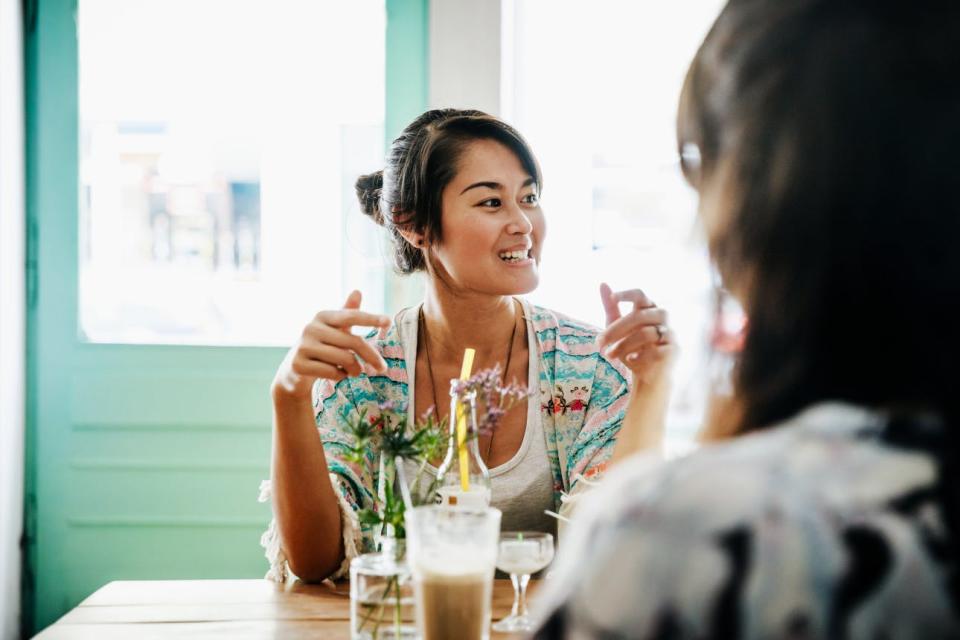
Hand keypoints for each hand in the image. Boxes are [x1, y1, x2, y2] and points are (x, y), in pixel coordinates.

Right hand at [272, 290, 390, 401]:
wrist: (295, 369)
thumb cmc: (322, 346)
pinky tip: (338, 375)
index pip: (351, 315)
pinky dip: (341, 376)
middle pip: (353, 342)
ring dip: (356, 369)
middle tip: (383, 368)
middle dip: (371, 356)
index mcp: (322, 316)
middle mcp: (311, 328)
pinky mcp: (299, 364)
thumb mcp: (335, 329)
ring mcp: (303, 346)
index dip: (370, 318)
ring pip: (345, 359)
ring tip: (356, 371)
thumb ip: (347, 312)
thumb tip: (357, 291)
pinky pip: (333, 372)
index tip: (388, 321)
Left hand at [597, 283, 674, 387]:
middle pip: (638, 316)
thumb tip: (602, 284)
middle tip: (598, 343)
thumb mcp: (617, 327)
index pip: (640, 295)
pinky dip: (640, 355)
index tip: (613, 298)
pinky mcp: (674, 350)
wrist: (648, 373)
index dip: (627, 294)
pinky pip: (656, 350)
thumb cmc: (632, 346)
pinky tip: (631, 359)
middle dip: (615, 330)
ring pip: (645, 334)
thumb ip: (611, 307)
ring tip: (609, 355)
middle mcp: (662, 317)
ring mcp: (670, 333)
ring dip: (623, 345)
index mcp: (648, 308)